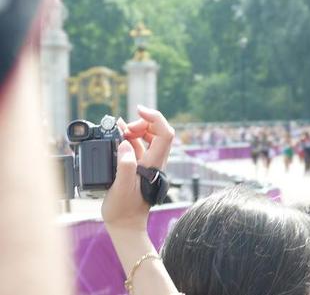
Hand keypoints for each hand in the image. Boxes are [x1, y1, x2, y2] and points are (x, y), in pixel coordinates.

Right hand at [101, 106, 174, 231]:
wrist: (125, 225)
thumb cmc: (123, 210)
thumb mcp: (121, 188)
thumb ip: (125, 166)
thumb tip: (125, 144)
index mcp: (154, 163)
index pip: (165, 133)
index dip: (155, 117)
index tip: (138, 110)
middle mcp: (155, 161)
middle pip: (158, 131)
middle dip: (141, 123)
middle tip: (123, 127)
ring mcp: (148, 163)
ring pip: (147, 138)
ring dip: (134, 130)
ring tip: (117, 129)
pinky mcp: (139, 167)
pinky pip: (138, 146)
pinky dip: (129, 138)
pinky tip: (117, 135)